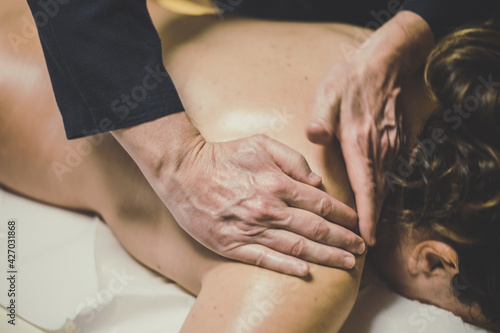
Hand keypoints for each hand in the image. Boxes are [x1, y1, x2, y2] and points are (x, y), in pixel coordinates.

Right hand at [113, 113, 362, 276]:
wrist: (183, 171)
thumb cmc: (224, 156)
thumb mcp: (261, 143)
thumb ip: (293, 160)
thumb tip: (317, 184)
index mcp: (277, 183)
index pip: (321, 203)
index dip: (344, 215)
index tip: (358, 222)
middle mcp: (268, 209)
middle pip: (315, 229)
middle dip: (343, 240)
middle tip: (361, 249)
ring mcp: (250, 230)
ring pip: (296, 248)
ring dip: (326, 257)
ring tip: (347, 264)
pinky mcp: (231, 245)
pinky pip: (264, 260)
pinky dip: (287, 268)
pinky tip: (306, 272)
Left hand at [307, 11, 433, 244]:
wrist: (384, 64)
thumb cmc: (350, 80)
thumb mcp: (328, 95)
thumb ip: (321, 118)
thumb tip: (313, 135)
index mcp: (360, 143)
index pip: (366, 188)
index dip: (367, 216)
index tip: (367, 239)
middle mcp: (379, 150)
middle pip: (378, 193)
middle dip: (372, 221)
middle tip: (362, 245)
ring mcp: (391, 146)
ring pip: (386, 185)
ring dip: (377, 209)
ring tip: (366, 230)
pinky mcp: (395, 142)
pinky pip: (390, 173)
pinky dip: (382, 191)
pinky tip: (374, 199)